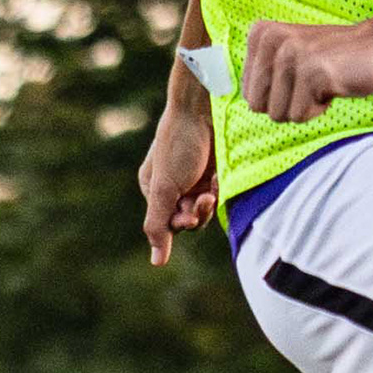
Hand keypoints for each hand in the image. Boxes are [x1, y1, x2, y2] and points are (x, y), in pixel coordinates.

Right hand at [139, 85, 219, 267]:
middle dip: (197, 212)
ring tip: (211, 187)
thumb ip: (158, 224)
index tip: (190, 214)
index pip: (166, 223)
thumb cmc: (179, 146)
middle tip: (204, 197)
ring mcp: (193, 179)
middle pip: (187, 219)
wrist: (203, 109)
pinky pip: (218, 194)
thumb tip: (157, 263)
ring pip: (204, 209)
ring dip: (209, 202)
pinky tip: (218, 177)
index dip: (180, 223)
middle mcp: (171, 186)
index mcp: (153, 188)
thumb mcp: (165, 187)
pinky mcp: (213, 172)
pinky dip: (219, 189)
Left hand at [240, 16, 372, 124]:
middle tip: (314, 82)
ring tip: (326, 81)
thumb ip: (266, 74)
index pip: (250, 95)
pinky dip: (320, 108)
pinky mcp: (311, 72)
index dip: (280, 96)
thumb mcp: (293, 58)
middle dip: (289, 104)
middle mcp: (271, 41)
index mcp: (261, 35)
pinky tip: (336, 85)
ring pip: (279, 114)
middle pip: (259, 106)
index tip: (304, 76)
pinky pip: (300, 115)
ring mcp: (291, 55)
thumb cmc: (340, 58)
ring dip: (307, 106)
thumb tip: (248, 104)